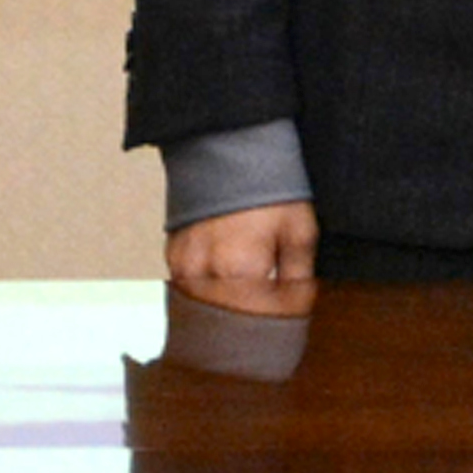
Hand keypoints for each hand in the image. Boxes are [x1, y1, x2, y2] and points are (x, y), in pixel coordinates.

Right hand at [167, 199, 320, 312]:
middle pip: (229, 322)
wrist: (229, 150)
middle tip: (271, 316)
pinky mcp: (172, 258)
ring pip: (207, 310)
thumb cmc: (268, 188)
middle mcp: (206, 276)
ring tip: (248, 301)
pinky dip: (209, 294)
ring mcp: (184, 268)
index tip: (293, 315)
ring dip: (228, 311)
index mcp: (240, 271)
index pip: (259, 320)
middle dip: (252, 322)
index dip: (280, 321)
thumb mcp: (299, 229)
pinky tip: (225, 284)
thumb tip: (299, 306)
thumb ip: (299, 275)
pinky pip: (190, 291)